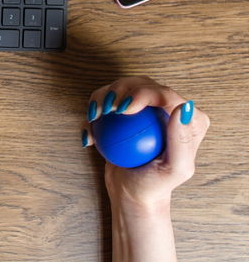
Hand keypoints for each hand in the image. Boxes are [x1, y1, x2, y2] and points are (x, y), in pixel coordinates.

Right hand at [81, 76, 209, 209]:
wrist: (132, 192)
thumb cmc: (155, 184)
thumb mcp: (175, 169)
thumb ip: (182, 140)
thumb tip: (183, 106)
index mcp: (188, 119)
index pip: (165, 94)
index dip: (142, 94)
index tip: (122, 109)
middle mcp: (167, 109)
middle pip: (141, 84)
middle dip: (119, 89)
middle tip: (105, 110)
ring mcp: (145, 109)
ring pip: (122, 87)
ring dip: (102, 97)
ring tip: (94, 118)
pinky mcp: (124, 113)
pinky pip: (106, 101)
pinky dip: (94, 112)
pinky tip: (89, 131)